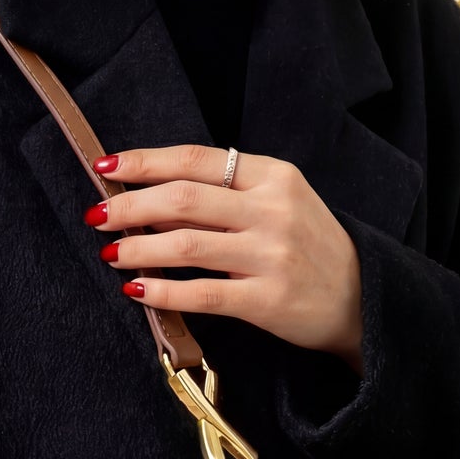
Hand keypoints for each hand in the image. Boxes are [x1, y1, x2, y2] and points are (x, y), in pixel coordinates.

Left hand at [89, 147, 363, 368]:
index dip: (145, 161)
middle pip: (184, 198)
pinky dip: (162, 292)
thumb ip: (222, 198)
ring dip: (138, 248)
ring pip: (187, 244)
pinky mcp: (267, 299)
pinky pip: (202, 293)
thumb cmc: (307, 248)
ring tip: (110, 253)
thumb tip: (150, 200)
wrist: (363, 298)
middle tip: (96, 216)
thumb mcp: (276, 206)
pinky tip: (136, 290)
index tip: (105, 166)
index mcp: (273, 176)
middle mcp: (273, 209)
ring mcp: (271, 255)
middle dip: (130, 205)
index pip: (196, 159)